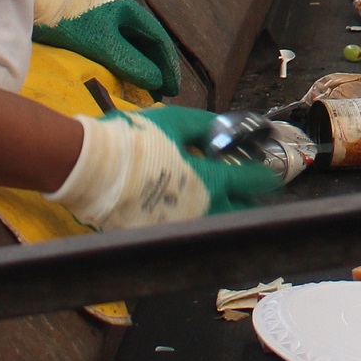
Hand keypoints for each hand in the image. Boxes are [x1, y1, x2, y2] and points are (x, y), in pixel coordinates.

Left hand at [32, 0, 182, 94]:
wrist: (36, 8)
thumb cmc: (71, 23)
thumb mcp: (103, 45)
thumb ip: (131, 63)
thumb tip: (157, 81)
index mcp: (131, 12)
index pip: (160, 41)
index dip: (169, 66)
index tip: (174, 89)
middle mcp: (124, 15)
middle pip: (149, 45)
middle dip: (158, 69)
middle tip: (163, 95)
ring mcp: (109, 22)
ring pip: (134, 48)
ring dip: (143, 68)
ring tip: (146, 91)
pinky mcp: (94, 31)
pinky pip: (119, 49)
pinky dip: (127, 65)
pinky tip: (125, 79)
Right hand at [47, 106, 282, 230]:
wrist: (90, 169)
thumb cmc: (133, 142)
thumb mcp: (173, 121)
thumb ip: (202, 125)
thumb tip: (219, 127)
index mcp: (209, 182)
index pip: (251, 183)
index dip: (265, 177)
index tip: (271, 177)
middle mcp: (201, 212)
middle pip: (240, 217)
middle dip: (250, 208)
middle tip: (252, 199)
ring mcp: (179, 230)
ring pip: (214, 230)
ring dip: (223, 220)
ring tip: (223, 209)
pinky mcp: (157, 240)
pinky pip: (186, 238)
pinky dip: (195, 230)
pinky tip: (191, 219)